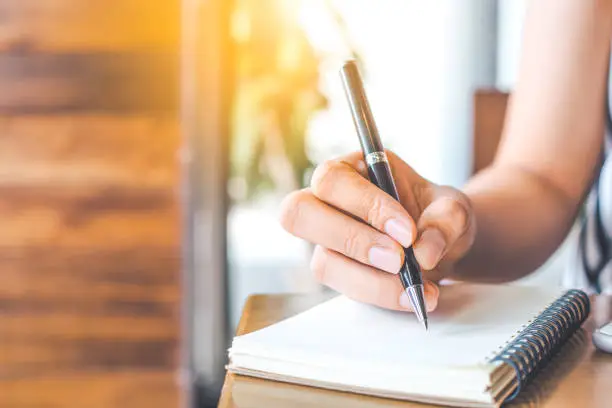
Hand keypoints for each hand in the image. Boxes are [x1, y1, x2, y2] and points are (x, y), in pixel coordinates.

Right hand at [279, 150, 475, 312]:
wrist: (439, 246)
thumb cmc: (436, 214)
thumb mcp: (452, 207)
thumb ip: (446, 220)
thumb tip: (424, 253)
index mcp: (350, 170)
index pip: (333, 180)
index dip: (364, 205)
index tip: (407, 232)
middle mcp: (326, 203)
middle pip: (298, 213)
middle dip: (350, 240)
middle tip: (398, 260)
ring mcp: (325, 242)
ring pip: (322, 262)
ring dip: (370, 280)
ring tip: (417, 287)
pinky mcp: (336, 272)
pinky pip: (344, 289)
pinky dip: (381, 296)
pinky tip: (414, 297)